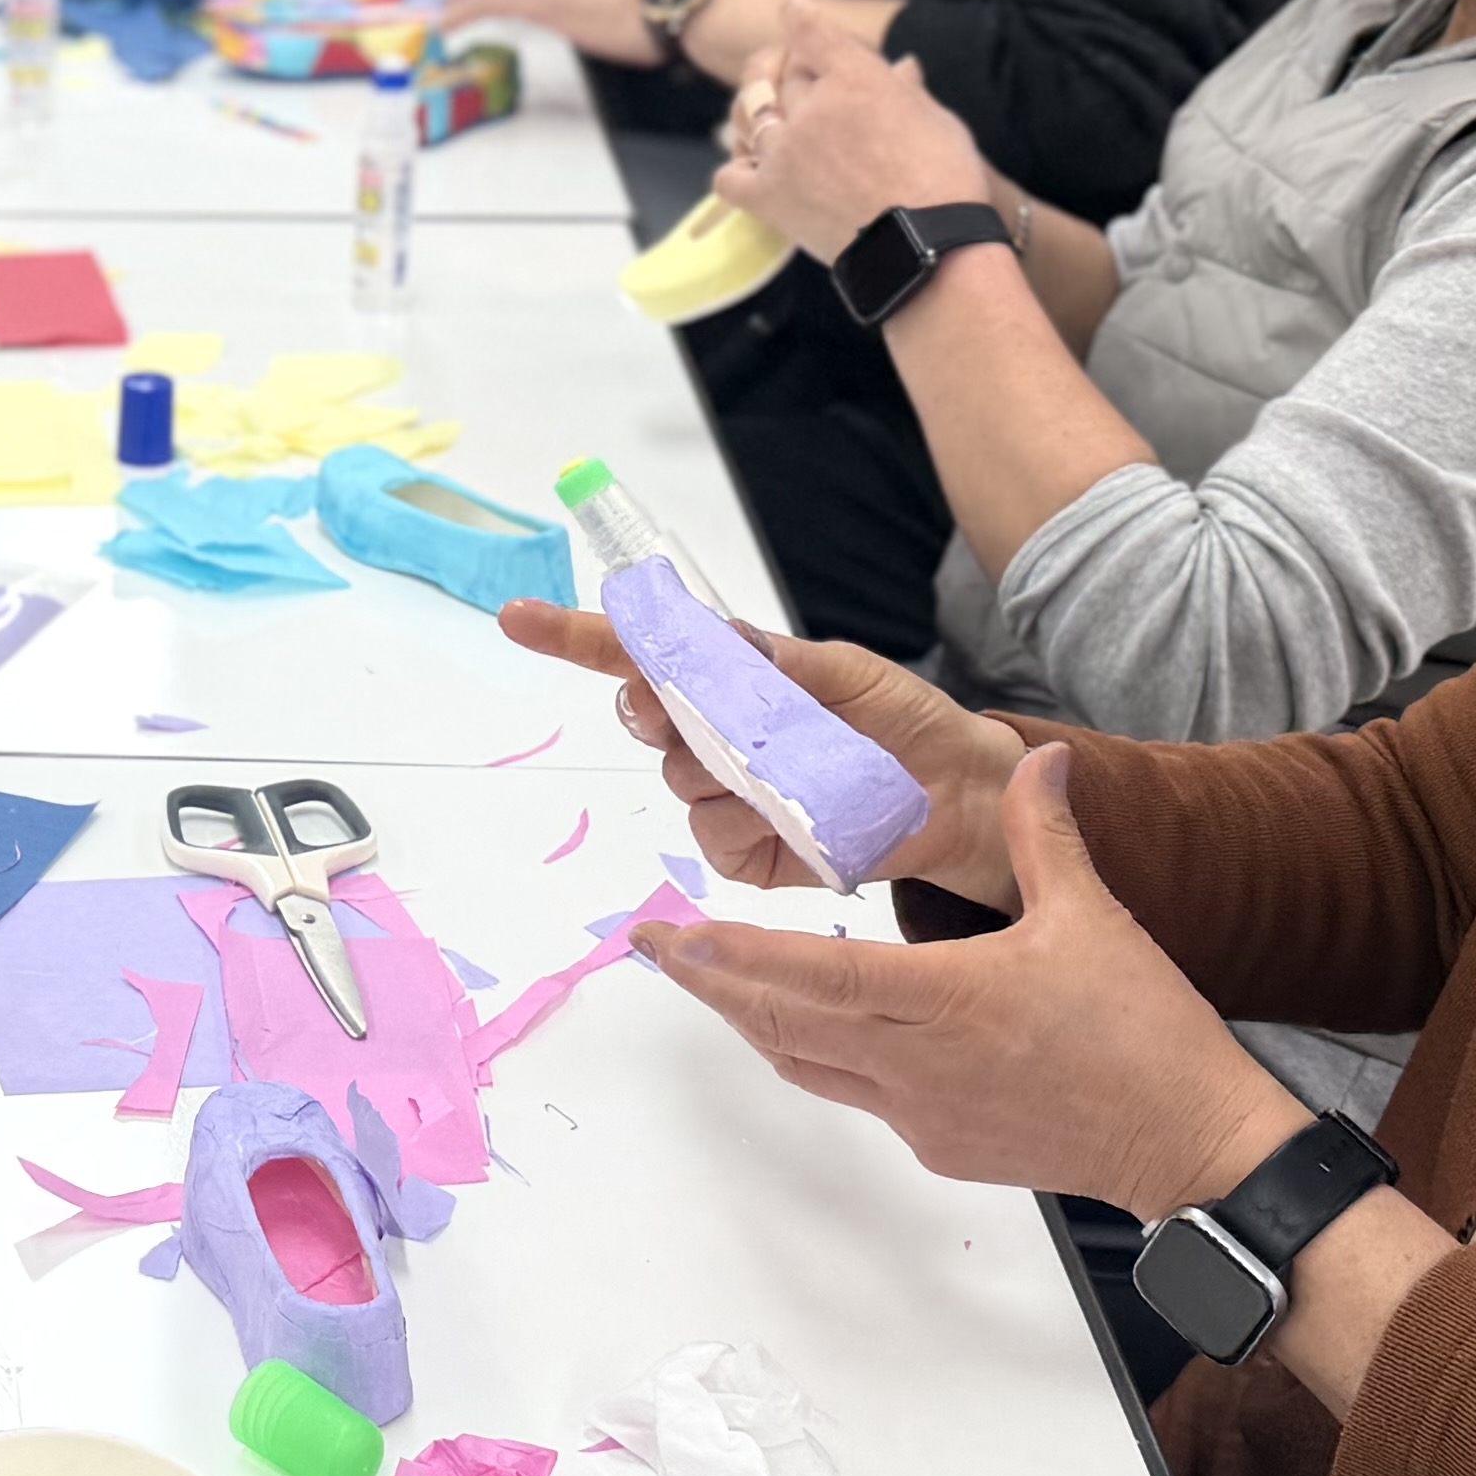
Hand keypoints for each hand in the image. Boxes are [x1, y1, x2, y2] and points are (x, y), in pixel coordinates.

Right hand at [496, 596, 1029, 906]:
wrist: (955, 798)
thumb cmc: (902, 721)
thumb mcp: (845, 672)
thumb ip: (773, 662)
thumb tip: (715, 639)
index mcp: (730, 683)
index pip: (638, 659)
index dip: (576, 639)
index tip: (520, 621)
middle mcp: (716, 740)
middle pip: (650, 726)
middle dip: (675, 716)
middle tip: (728, 717)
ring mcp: (726, 800)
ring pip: (683, 786)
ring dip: (732, 776)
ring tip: (804, 773)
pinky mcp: (745, 855)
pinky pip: (715, 842)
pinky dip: (752, 830)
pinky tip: (799, 820)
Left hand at [620, 750, 1308, 1223]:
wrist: (1190, 1145)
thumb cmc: (1145, 1032)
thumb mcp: (1093, 916)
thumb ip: (1046, 831)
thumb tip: (1042, 755)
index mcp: (944, 1000)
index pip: (811, 976)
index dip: (732, 958)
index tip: (668, 937)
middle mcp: (913, 1066)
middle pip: (782, 1024)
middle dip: (712, 984)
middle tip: (655, 948)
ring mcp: (919, 1114)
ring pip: (807, 1065)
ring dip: (756, 1021)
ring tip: (712, 980)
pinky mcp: (937, 1146)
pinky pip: (855, 1096)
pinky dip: (820, 1055)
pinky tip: (813, 1027)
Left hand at [716, 30, 996, 263]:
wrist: (926, 248)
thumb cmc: (946, 181)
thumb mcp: (938, 121)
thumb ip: (908, 90)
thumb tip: (904, 65)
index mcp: (854, 77)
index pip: (809, 30)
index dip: (798, 17)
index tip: (792, 10)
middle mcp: (811, 106)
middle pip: (784, 74)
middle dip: (794, 75)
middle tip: (809, 89)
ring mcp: (784, 151)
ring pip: (750, 114)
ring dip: (760, 113)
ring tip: (775, 124)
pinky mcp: (768, 197)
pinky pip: (729, 175)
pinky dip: (737, 170)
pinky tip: (752, 172)